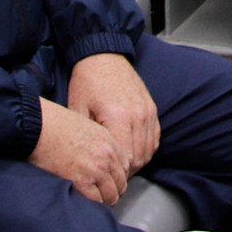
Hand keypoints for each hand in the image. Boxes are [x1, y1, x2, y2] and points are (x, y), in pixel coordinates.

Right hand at [29, 96, 128, 204]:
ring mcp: (95, 169)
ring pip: (111, 195)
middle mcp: (106, 156)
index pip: (124, 167)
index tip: (109, 183)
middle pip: (120, 183)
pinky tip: (86, 202)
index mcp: (109, 141)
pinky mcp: (81, 181)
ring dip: (104, 200)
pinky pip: (96, 201)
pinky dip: (93, 205)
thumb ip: (96, 142)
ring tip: (95, 202)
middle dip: (113, 191)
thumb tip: (95, 158)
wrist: (38, 125)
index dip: (117, 178)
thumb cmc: (54, 124)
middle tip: (103, 196)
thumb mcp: (85, 125)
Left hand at [68, 52, 158, 173]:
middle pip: (138, 158)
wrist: (103, 56)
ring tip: (122, 166)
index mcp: (118, 117)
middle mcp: (137, 116)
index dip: (115, 172)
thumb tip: (88, 160)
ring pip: (148, 150)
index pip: (124, 158)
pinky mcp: (152, 108)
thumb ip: (87, 137)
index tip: (106, 176)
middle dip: (126, 171)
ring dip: (137, 161)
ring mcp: (147, 111)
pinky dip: (146, 149)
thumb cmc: (87, 81)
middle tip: (113, 175)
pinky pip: (155, 137)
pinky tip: (133, 151)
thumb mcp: (77, 109)